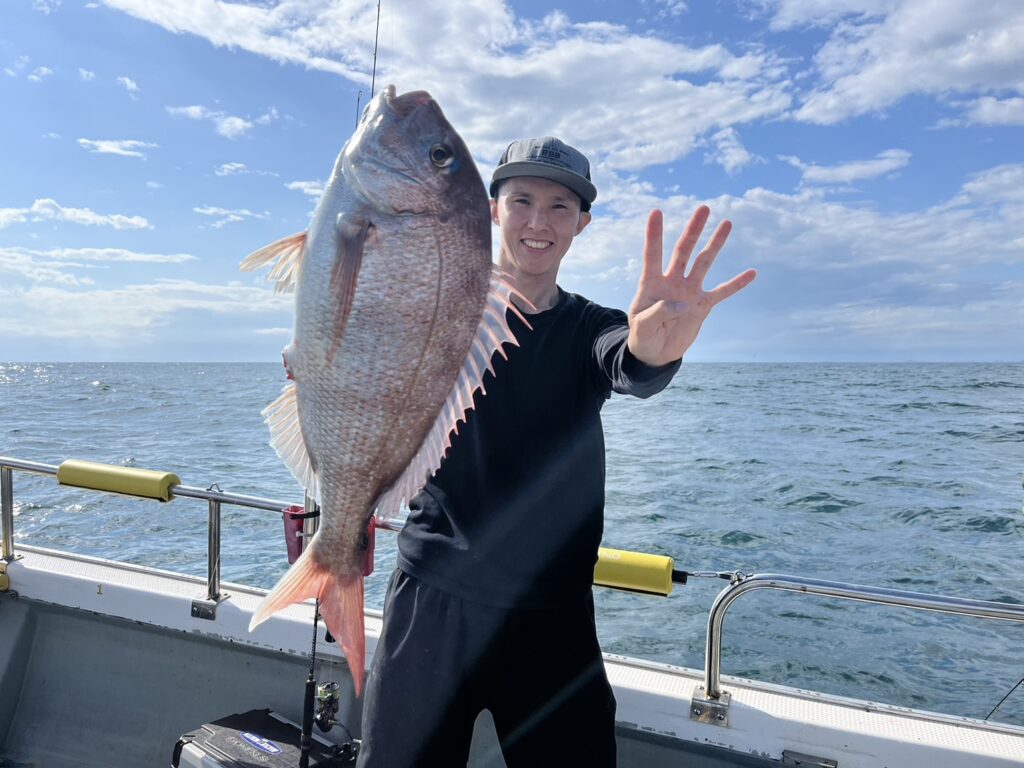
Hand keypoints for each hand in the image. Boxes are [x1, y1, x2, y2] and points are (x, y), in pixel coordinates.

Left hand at [627, 206, 755, 365]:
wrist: (655, 353)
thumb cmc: (643, 336)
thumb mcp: (642, 326)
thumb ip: (658, 312)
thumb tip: (681, 303)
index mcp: (651, 284)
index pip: (653, 255)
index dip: (654, 235)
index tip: (656, 212)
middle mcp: (672, 282)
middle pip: (684, 251)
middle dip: (693, 230)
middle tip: (704, 209)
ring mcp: (689, 292)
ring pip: (704, 263)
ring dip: (715, 244)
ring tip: (726, 223)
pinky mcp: (702, 306)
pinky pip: (722, 292)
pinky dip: (736, 284)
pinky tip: (751, 273)